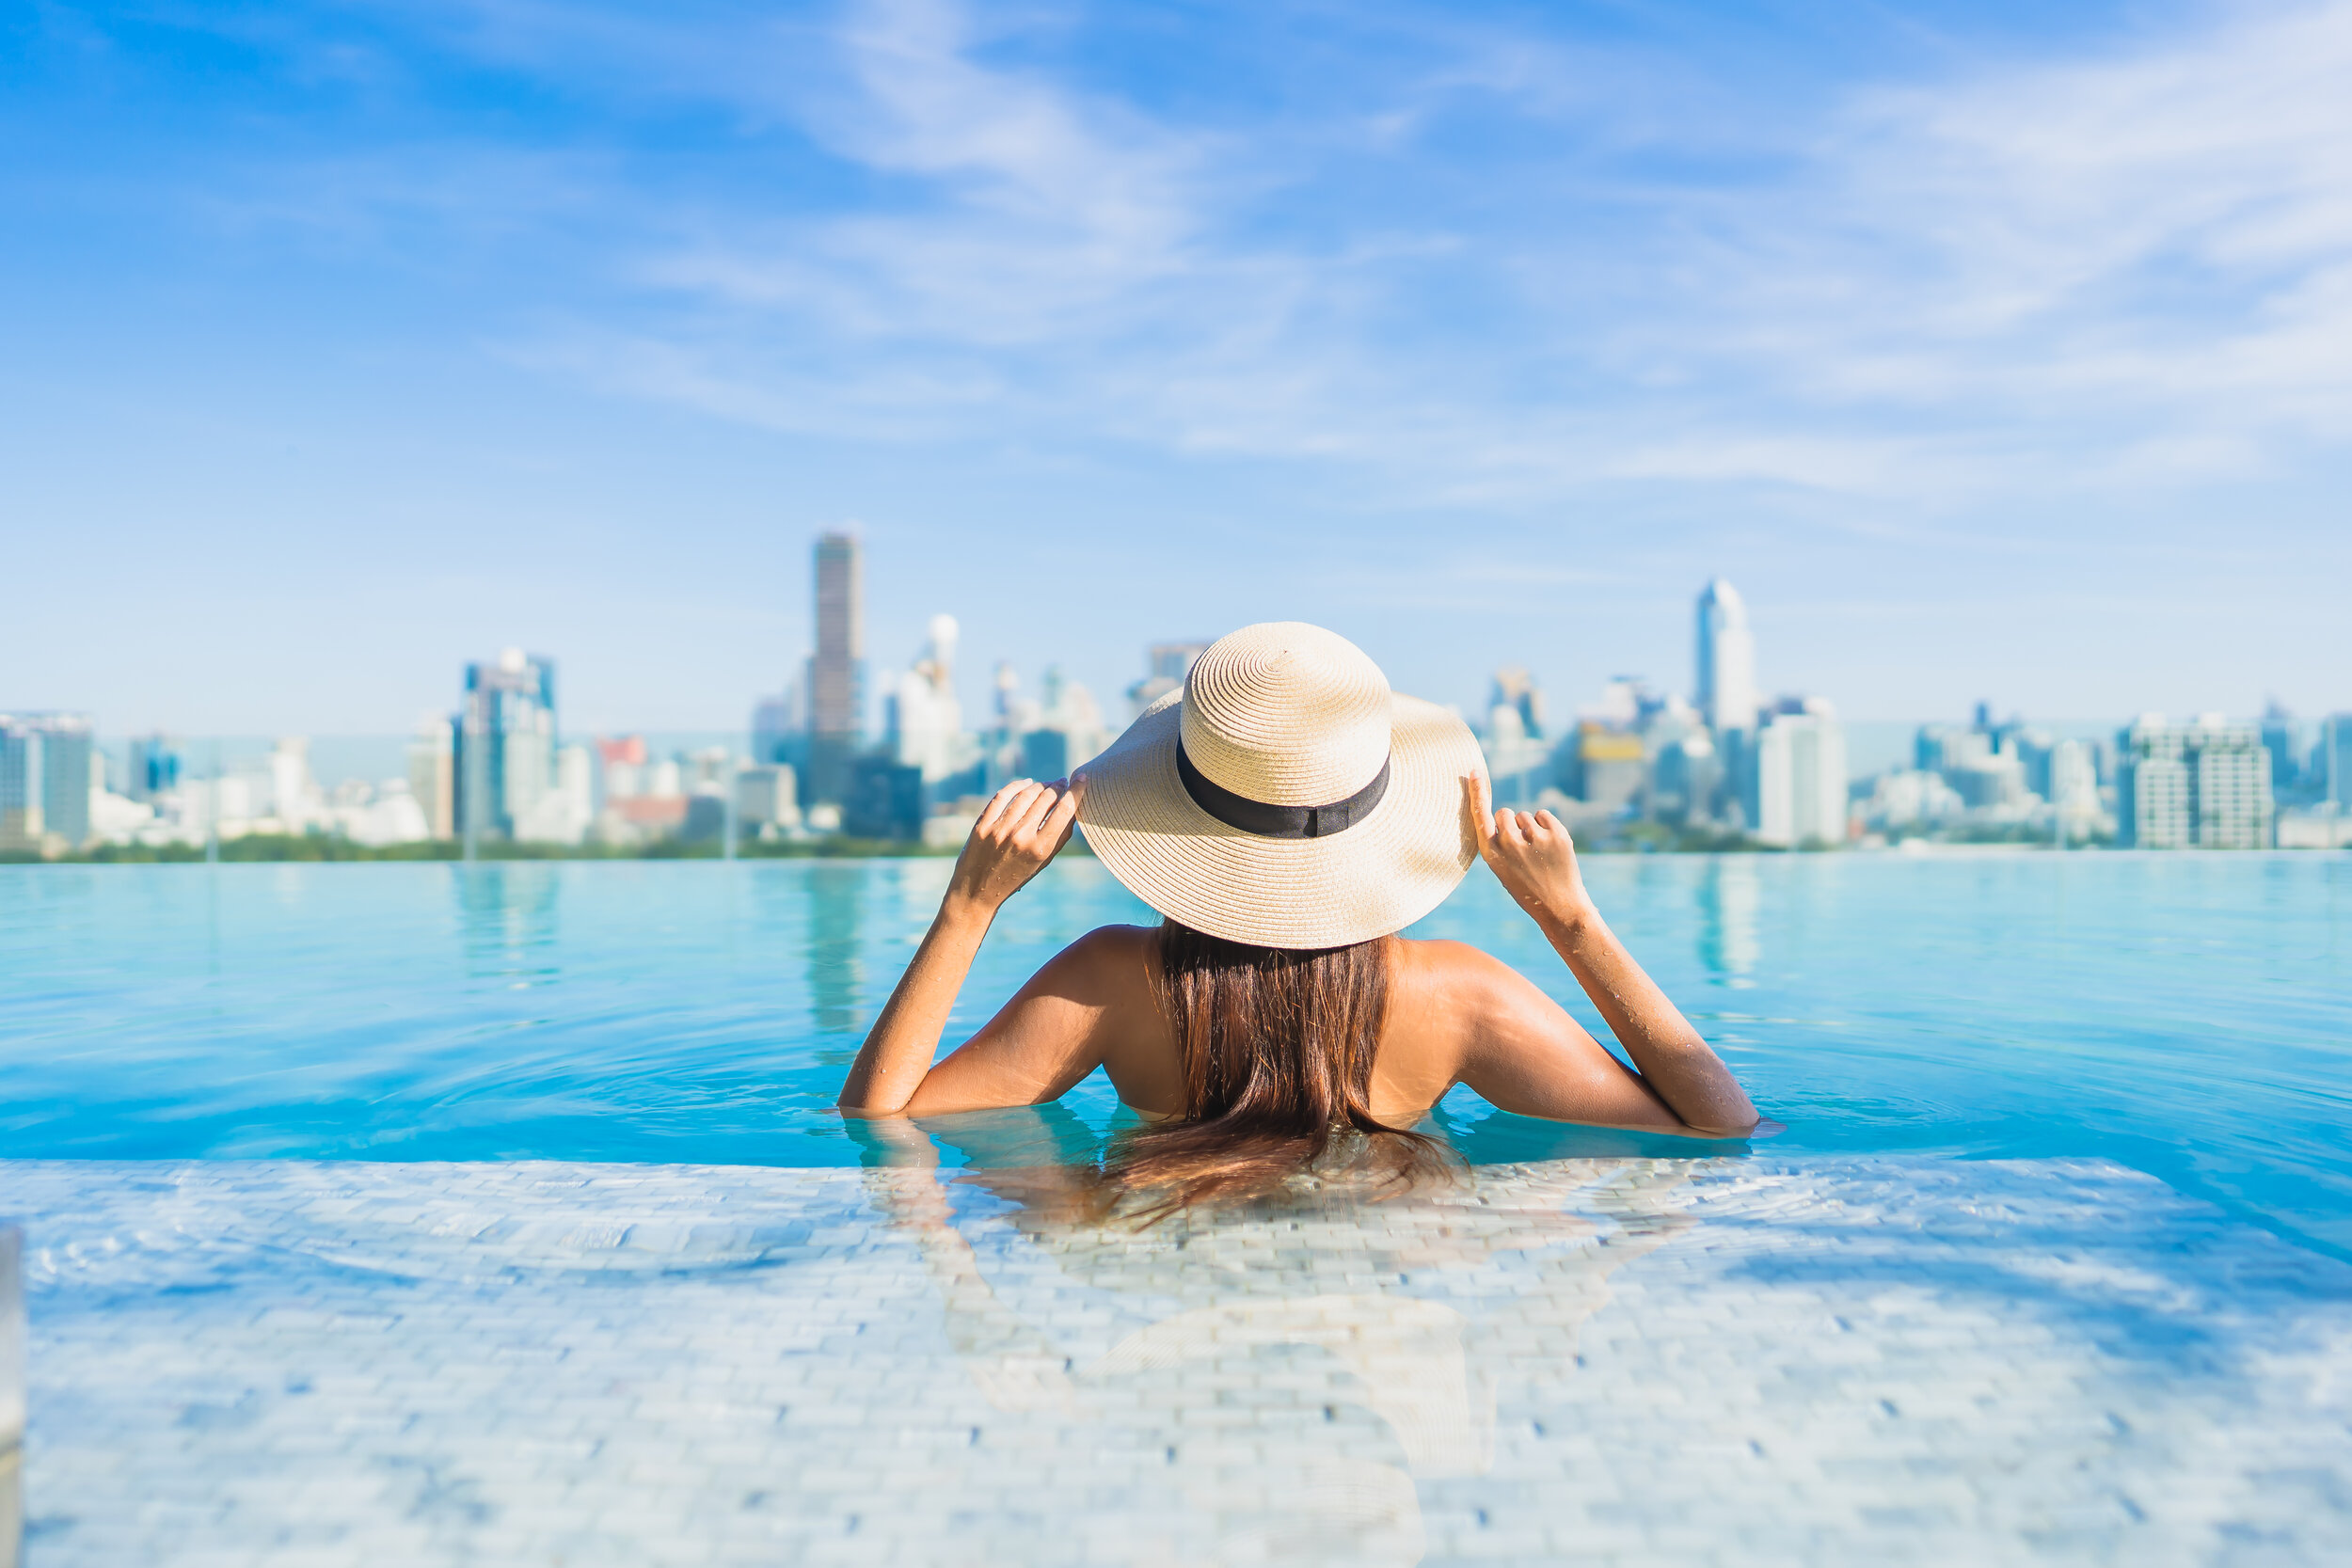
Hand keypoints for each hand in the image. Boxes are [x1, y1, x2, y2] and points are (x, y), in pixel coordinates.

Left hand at [945, 778, 1080, 918]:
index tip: (1081, 777)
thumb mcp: (1044, 861)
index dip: (1076, 790)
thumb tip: (1074, 805)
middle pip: (1046, 798)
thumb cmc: (1017, 875)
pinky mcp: (983, 824)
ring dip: (1040, 785)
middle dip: (1058, 786)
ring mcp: (1000, 829)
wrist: (978, 890)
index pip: (1065, 810)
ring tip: (1046, 785)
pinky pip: (1003, 795)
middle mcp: (1021, 836)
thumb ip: (1061, 835)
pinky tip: (1026, 783)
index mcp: (1041, 848)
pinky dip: (1017, 785)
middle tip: (1062, 783)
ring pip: (1026, 794)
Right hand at [1465, 774, 1596, 930]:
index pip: (1480, 816)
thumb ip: (1501, 842)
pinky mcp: (1557, 835)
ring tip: (1538, 852)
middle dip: (1512, 823)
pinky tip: (1550, 846)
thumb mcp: (1504, 868)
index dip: (1477, 792)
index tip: (1474, 771)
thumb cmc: (1527, 887)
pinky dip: (1546, 826)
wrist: (1560, 907)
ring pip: (1525, 815)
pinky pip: (1543, 815)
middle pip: (1505, 812)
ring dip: (1530, 827)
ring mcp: (1535, 839)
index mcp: (1492, 855)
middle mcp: (1511, 845)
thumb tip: (1506, 813)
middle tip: (1522, 846)